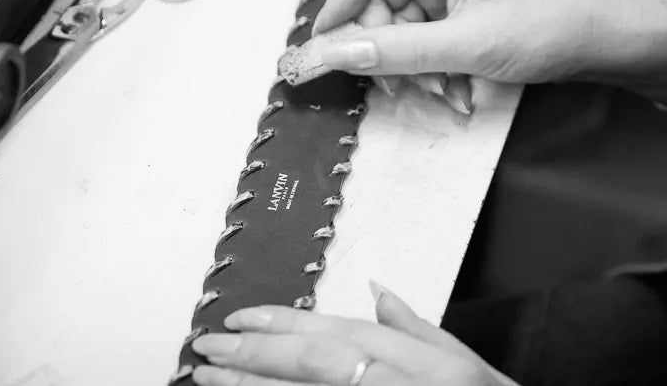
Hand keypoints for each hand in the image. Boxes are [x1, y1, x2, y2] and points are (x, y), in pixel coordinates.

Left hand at [191, 281, 516, 385]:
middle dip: (252, 354)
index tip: (237, 317)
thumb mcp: (461, 360)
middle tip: (205, 348)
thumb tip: (377, 290)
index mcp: (411, 356)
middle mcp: (391, 381)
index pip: (332, 332)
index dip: (281, 323)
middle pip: (309, 363)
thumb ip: (415, 325)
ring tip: (207, 379)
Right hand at [312, 0, 620, 90]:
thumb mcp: (468, 44)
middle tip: (383, 77)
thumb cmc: (551, 25)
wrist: (598, 43)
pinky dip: (422, 66)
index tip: (337, 33)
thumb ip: (398, 50)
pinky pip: (415, 37)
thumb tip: (337, 53)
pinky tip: (446, 88)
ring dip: (402, 62)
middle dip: (377, 38)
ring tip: (429, 89)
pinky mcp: (452, 11)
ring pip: (393, 20)